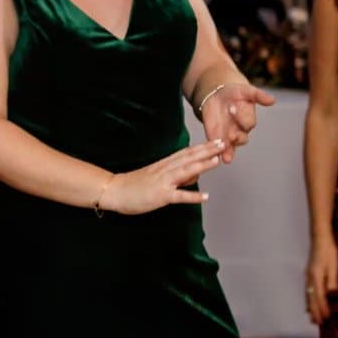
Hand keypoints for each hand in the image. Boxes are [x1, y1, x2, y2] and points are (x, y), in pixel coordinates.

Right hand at [99, 139, 227, 214]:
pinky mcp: (160, 195)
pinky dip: (192, 196)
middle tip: (223, 143)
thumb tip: (194, 175)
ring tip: (218, 160)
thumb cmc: (134, 185)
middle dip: (207, 150)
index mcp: (164, 164)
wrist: (114, 190)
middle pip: (189, 157)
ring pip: (185, 171)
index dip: (203, 147)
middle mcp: (165, 170)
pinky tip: (205, 196)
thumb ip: (176, 176)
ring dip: (202, 165)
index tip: (216, 140)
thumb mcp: (156, 177)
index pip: (187, 152)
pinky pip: (179, 196)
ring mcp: (163, 182)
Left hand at [199, 80, 271, 162]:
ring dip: (228, 152)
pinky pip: (218, 148)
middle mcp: (239, 129)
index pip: (249, 123)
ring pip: (231, 147)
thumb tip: (272, 100)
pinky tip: (215, 157)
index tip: (233, 108)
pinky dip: (217, 153)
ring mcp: (228, 135)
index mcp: (248, 118)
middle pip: (241, 138)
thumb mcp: (245, 91)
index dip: (242, 118)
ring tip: (226, 157)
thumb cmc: (235, 93)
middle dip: (237, 137)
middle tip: (231, 136)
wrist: (218, 94)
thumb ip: (258, 95)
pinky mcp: (216, 137)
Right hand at [306, 235, 337, 323]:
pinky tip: (309, 305)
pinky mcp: (309, 275)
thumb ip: (332, 281)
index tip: (326, 318)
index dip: (323, 308)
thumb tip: (332, 295)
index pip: (319, 296)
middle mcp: (310, 278)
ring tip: (312, 319)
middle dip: (314, 311)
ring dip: (310, 308)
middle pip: (311, 298)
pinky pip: (307, 291)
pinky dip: (308, 300)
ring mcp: (308, 276)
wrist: (319, 238)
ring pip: (307, 295)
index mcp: (316, 276)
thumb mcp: (333, 266)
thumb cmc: (328, 251)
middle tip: (317, 324)